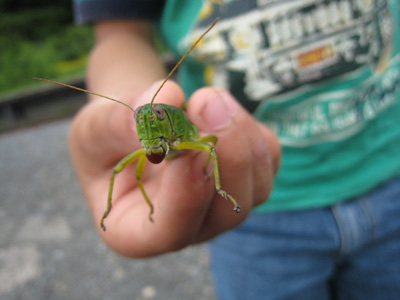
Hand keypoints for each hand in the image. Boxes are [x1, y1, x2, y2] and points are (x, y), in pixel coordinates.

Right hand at [69, 81, 279, 256]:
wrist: (135, 127)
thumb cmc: (107, 138)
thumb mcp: (94, 128)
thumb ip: (121, 121)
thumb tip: (168, 101)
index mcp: (138, 232)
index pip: (171, 232)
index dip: (187, 192)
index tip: (187, 146)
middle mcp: (187, 227)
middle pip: (226, 214)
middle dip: (226, 155)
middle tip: (206, 102)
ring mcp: (218, 206)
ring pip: (257, 188)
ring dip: (241, 136)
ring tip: (208, 98)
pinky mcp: (243, 181)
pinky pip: (268, 161)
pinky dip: (253, 131)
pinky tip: (223, 111)